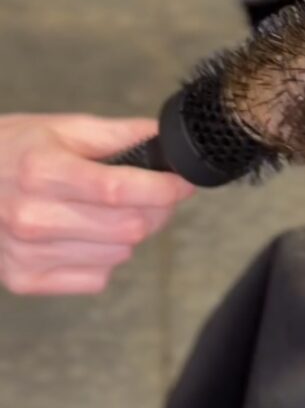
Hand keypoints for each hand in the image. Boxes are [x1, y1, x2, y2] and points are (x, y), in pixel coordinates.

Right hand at [0, 114, 192, 295]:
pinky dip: (105, 258)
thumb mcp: (59, 128)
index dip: (163, 188)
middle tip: (155, 194)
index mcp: (42, 171)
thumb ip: (116, 134)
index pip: (119, 189)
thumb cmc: (10, 150)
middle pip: (128, 227)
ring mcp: (27, 254)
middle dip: (156, 209)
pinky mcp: (25, 280)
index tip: (184, 182)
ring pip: (118, 255)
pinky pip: (96, 278)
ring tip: (113, 211)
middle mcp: (33, 217)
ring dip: (131, 234)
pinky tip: (86, 234)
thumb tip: (164, 138)